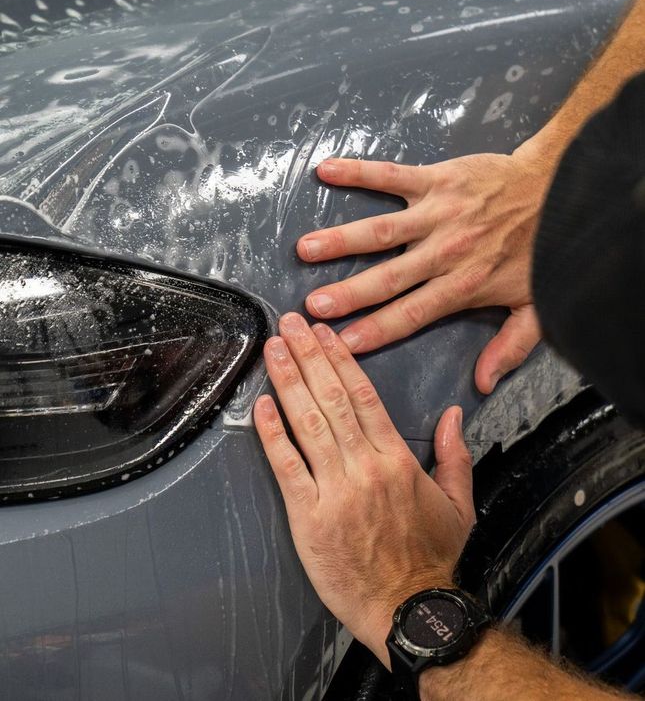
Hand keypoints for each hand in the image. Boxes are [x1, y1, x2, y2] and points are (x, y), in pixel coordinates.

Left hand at [253, 312, 474, 666]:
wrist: (409, 610)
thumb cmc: (432, 558)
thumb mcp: (458, 504)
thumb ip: (455, 455)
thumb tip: (453, 414)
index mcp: (398, 459)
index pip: (365, 396)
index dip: (340, 360)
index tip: (325, 333)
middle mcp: (365, 467)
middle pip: (332, 399)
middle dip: (308, 356)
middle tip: (289, 324)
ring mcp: (335, 490)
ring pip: (307, 423)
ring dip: (288, 381)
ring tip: (273, 348)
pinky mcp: (308, 516)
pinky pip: (286, 467)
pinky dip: (272, 434)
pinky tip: (261, 405)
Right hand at [297, 148, 549, 392]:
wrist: (557, 190)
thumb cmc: (541, 250)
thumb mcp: (536, 308)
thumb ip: (510, 348)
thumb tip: (484, 384)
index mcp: (463, 285)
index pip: (412, 313)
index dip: (376, 330)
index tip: (342, 343)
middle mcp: (444, 252)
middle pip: (388, 277)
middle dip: (348, 294)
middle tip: (311, 307)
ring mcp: (438, 213)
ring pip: (382, 230)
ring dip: (341, 239)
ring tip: (305, 249)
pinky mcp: (437, 179)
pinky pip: (392, 175)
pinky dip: (359, 171)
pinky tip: (327, 171)